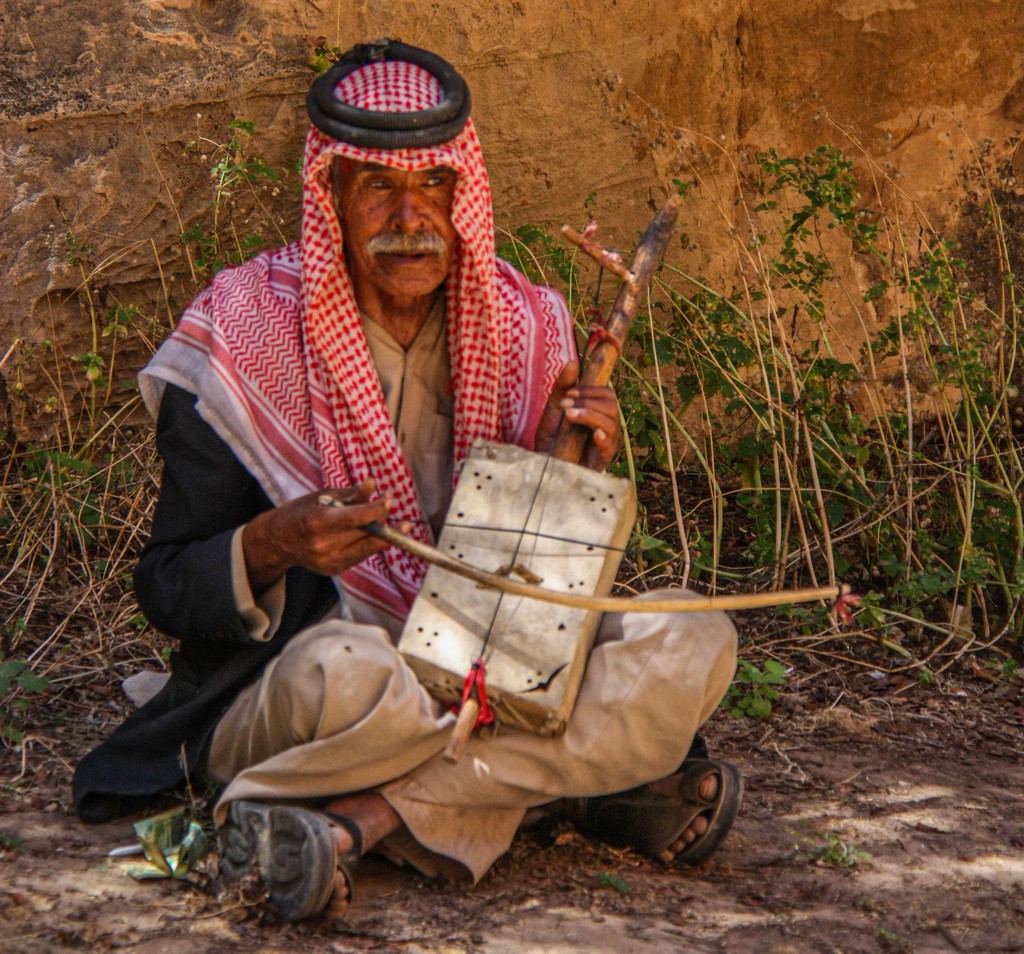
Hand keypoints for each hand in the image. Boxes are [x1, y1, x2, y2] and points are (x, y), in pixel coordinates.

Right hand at [241, 480, 390, 592]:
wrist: (277, 541)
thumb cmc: (301, 511)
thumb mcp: (323, 496)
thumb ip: (350, 494)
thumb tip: (373, 486)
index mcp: (319, 521)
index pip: (355, 518)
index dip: (376, 510)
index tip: (389, 501)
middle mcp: (324, 544)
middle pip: (365, 535)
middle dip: (386, 526)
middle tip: (402, 521)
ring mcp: (328, 560)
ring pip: (367, 548)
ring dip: (383, 537)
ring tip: (396, 528)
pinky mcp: (333, 570)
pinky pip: (359, 556)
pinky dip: (368, 545)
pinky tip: (371, 537)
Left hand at [535, 362, 621, 471]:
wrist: (544, 468)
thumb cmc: (553, 440)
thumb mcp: (554, 411)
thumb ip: (562, 388)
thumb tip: (573, 363)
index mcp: (597, 413)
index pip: (607, 394)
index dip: (591, 390)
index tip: (569, 394)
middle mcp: (606, 426)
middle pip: (612, 405)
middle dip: (588, 401)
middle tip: (566, 406)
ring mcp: (606, 443)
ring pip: (611, 421)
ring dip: (590, 414)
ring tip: (570, 416)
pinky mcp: (602, 460)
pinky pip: (610, 446)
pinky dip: (603, 437)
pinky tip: (593, 434)